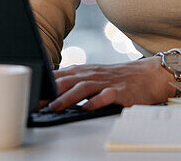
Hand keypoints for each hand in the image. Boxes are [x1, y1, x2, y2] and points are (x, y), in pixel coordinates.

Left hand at [49, 56, 176, 110]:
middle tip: (37, 102)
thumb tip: (50, 92)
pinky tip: (86, 108)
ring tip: (55, 106)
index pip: (60, 76)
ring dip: (67, 97)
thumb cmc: (119, 78)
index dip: (44, 84)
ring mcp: (106, 82)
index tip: (31, 93)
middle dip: (50, 91)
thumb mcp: (94, 76)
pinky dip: (95, 102)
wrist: (149, 75)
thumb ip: (74, 82)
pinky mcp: (120, 91)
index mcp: (85, 72)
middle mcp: (93, 75)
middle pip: (68, 81)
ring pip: (83, 88)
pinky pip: (106, 96)